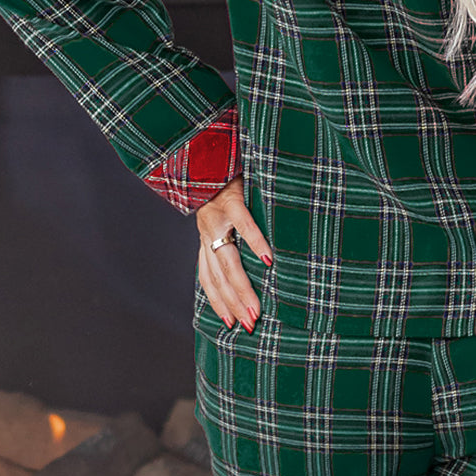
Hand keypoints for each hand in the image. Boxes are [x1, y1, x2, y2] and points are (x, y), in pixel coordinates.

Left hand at [195, 174, 273, 332]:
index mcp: (207, 236)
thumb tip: (256, 257)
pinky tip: (268, 261)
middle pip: (219, 276)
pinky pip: (245, 225)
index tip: (229, 324)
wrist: (211, 150)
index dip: (217, 301)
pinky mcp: (231, 199)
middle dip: (233, 303)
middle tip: (249, 325)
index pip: (208, 277)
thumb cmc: (224, 181)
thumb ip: (233, 232)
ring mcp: (218, 216)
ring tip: (256, 309)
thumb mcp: (224, 211)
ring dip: (242, 288)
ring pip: (229, 260)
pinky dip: (256, 243)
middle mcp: (208, 230)